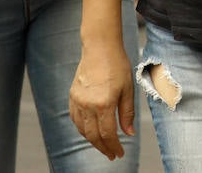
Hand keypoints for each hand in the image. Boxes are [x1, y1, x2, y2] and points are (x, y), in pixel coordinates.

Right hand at [70, 45, 136, 159]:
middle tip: (111, 154)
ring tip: (103, 145)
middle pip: (93, 136)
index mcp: (104, 103)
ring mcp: (78, 100)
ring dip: (92, 140)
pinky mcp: (72, 96)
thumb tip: (128, 133)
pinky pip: (75, 119)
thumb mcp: (128, 89)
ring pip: (82, 129)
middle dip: (103, 148)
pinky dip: (82, 129)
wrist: (99, 47)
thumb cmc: (117, 65)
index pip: (108, 134)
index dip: (114, 147)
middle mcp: (88, 104)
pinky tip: (90, 131)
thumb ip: (127, 113)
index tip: (119, 153)